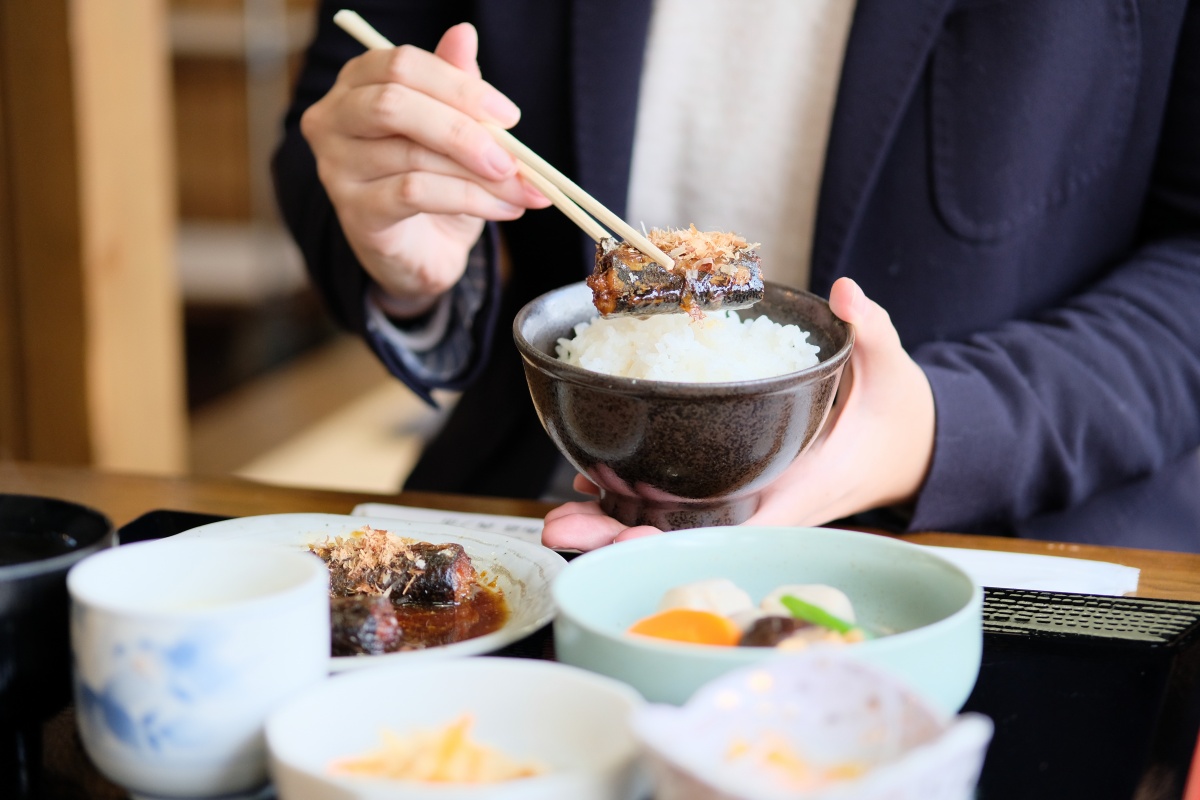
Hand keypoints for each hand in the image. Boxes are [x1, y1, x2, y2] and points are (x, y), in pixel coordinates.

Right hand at [300, 23, 548, 315]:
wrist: (423, 249)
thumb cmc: (436, 179)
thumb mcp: (453, 129)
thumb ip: (456, 86)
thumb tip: (463, 33)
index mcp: (358, 83)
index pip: (402, 65)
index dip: (460, 86)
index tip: (509, 117)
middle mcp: (334, 119)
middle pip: (394, 103)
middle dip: (464, 129)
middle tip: (513, 157)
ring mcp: (337, 168)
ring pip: (413, 155)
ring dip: (480, 175)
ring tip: (522, 191)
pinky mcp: (355, 212)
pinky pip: (415, 193)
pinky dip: (470, 199)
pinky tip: (503, 209)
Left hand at [540, 277, 936, 549]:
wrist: (902, 443)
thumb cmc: (896, 416)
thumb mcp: (888, 370)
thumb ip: (870, 332)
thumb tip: (847, 294)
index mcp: (800, 488)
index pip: (738, 523)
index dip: (681, 536)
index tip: (632, 535)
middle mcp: (764, 501)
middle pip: (684, 534)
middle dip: (621, 537)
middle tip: (562, 532)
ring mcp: (745, 495)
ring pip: (672, 521)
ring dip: (614, 523)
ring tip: (557, 522)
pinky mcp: (734, 481)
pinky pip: (677, 496)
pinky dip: (632, 494)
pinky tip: (588, 483)